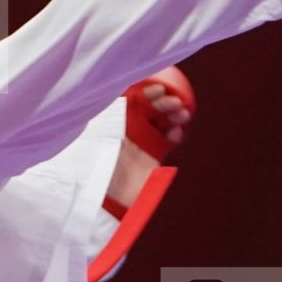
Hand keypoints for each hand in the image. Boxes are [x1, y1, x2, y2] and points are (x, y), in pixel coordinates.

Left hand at [108, 68, 195, 210]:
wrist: (106, 191)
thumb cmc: (99, 158)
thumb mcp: (101, 131)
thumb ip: (111, 113)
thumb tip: (120, 91)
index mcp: (119, 118)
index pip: (137, 100)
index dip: (150, 92)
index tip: (161, 89)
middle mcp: (132, 126)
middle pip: (154, 109)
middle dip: (167, 103)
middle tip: (176, 103)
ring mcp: (144, 140)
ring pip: (164, 122)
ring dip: (175, 115)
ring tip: (182, 115)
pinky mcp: (154, 155)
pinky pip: (169, 140)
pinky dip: (176, 133)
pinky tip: (177, 132)